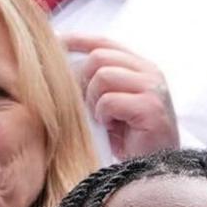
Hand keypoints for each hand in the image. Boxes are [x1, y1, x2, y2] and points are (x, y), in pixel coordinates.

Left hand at [58, 36, 179, 157]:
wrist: (152, 166)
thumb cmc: (128, 135)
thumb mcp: (110, 99)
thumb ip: (96, 78)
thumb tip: (60, 62)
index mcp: (140, 67)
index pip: (104, 42)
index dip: (77, 40)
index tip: (54, 43)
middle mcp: (150, 72)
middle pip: (99, 56)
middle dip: (83, 79)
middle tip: (87, 103)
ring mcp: (153, 89)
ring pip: (103, 75)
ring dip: (94, 99)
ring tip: (102, 116)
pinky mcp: (150, 107)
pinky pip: (109, 100)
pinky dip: (103, 115)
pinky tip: (111, 126)